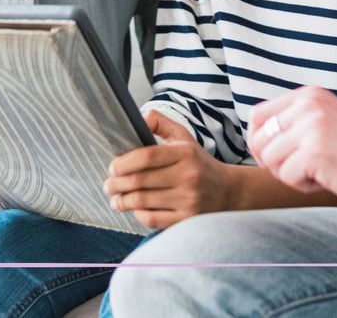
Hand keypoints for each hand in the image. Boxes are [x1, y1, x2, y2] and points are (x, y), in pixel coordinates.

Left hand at [103, 110, 233, 228]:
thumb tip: (140, 117)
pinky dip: (137, 215)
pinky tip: (133, 210)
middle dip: (117, 184)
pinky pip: (153, 219)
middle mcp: (188, 176)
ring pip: (143, 201)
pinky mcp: (187, 219)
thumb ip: (161, 123)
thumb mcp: (184, 138)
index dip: (124, 162)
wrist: (229, 191)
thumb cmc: (199, 163)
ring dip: (122, 201)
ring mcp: (188, 200)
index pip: (147, 156)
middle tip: (108, 185)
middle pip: (141, 180)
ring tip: (115, 199)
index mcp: (185, 153)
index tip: (112, 167)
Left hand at [249, 86, 336, 209]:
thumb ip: (295, 123)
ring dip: (290, 174)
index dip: (260, 142)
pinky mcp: (314, 152)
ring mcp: (310, 126)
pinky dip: (304, 186)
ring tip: (319, 172)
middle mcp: (308, 105)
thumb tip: (256, 138)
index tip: (277, 157)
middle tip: (303, 169)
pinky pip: (287, 176)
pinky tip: (328, 179)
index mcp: (309, 95)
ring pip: (270, 160)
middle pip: (259, 140)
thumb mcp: (325, 122)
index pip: (259, 115)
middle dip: (274, 162)